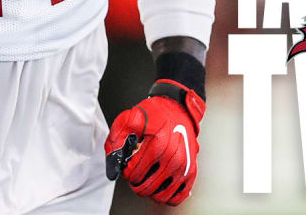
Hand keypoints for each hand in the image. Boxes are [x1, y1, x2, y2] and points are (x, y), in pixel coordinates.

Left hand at [104, 79, 205, 205]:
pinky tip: (160, 187)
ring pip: (161, 196)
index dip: (126, 172)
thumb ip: (116, 139)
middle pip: (146, 187)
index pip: (134, 174)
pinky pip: (178, 196)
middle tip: (134, 175)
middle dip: (135, 183)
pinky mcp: (191, 171)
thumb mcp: (129, 119)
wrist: (177, 108)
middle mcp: (173, 157)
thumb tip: (113, 159)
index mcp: (158, 145)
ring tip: (146, 180)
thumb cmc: (154, 113)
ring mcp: (184, 166)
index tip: (127, 166)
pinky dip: (167, 197)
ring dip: (149, 191)